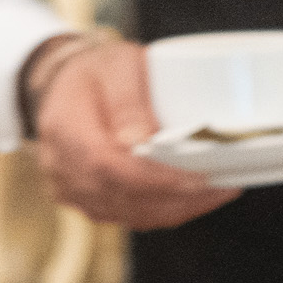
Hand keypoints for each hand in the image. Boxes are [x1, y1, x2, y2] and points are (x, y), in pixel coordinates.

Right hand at [30, 35, 238, 228]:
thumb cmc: (97, 71)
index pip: (105, 165)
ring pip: (125, 214)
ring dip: (174, 208)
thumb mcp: (117, 66)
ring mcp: (69, 187)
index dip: (153, 179)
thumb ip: (128, 101)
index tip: (198, 179)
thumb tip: (142, 142)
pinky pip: (124, 217)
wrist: (65, 85)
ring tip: (215, 192)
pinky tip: (191, 200)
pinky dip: (161, 213)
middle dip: (175, 198)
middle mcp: (60, 164)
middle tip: (223, 186)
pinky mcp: (84, 199)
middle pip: (118, 196)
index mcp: (64, 127)